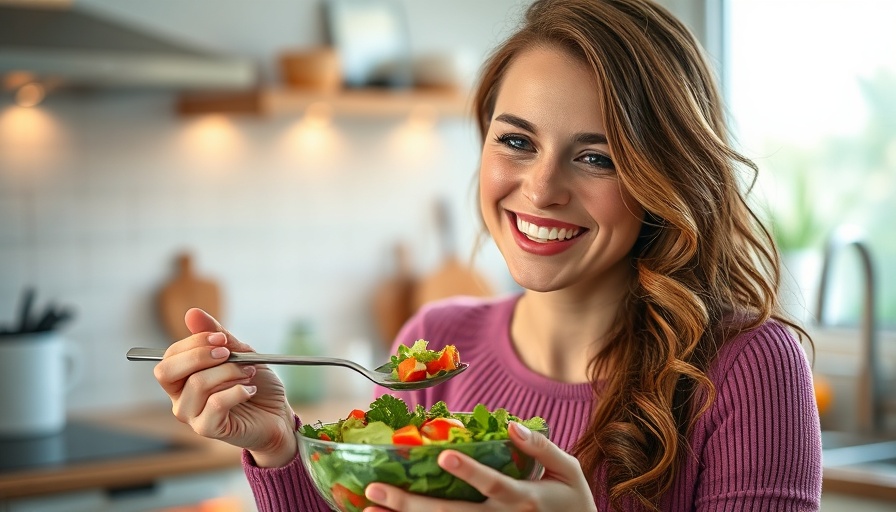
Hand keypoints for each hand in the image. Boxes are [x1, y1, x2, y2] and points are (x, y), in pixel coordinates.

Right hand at [153, 308, 296, 466]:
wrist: (277, 414)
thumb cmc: (256, 382)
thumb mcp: (239, 353)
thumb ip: (217, 334)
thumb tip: (192, 313)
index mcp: (183, 378)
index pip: (170, 356)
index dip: (195, 342)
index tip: (222, 338)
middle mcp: (180, 397)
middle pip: (166, 371)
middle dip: (199, 356)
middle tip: (229, 354)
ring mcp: (191, 415)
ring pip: (198, 384)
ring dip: (230, 372)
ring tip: (250, 373)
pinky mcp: (207, 429)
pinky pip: (215, 404)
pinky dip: (238, 391)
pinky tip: (250, 390)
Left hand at [362, 421, 596, 511]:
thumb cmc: (572, 501)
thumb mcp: (569, 470)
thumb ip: (541, 447)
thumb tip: (513, 425)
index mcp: (525, 500)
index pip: (494, 486)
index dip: (470, 472)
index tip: (445, 455)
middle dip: (411, 504)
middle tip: (376, 488)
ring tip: (369, 508)